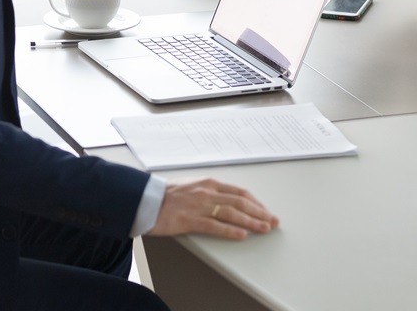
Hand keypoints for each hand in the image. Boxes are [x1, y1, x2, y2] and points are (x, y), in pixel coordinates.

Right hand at [146, 178, 279, 239]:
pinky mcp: (189, 219)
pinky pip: (214, 225)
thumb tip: (227, 201)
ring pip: (231, 212)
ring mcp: (198, 205)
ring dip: (251, 221)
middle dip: (259, 212)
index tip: (266, 211)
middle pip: (240, 202)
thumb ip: (209, 193)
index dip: (256, 202)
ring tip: (264, 228)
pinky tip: (242, 234)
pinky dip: (230, 230)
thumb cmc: (166, 195)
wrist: (143, 199)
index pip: (239, 192)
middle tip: (273, 221)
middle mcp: (207, 192)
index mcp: (209, 183)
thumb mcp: (193, 188)